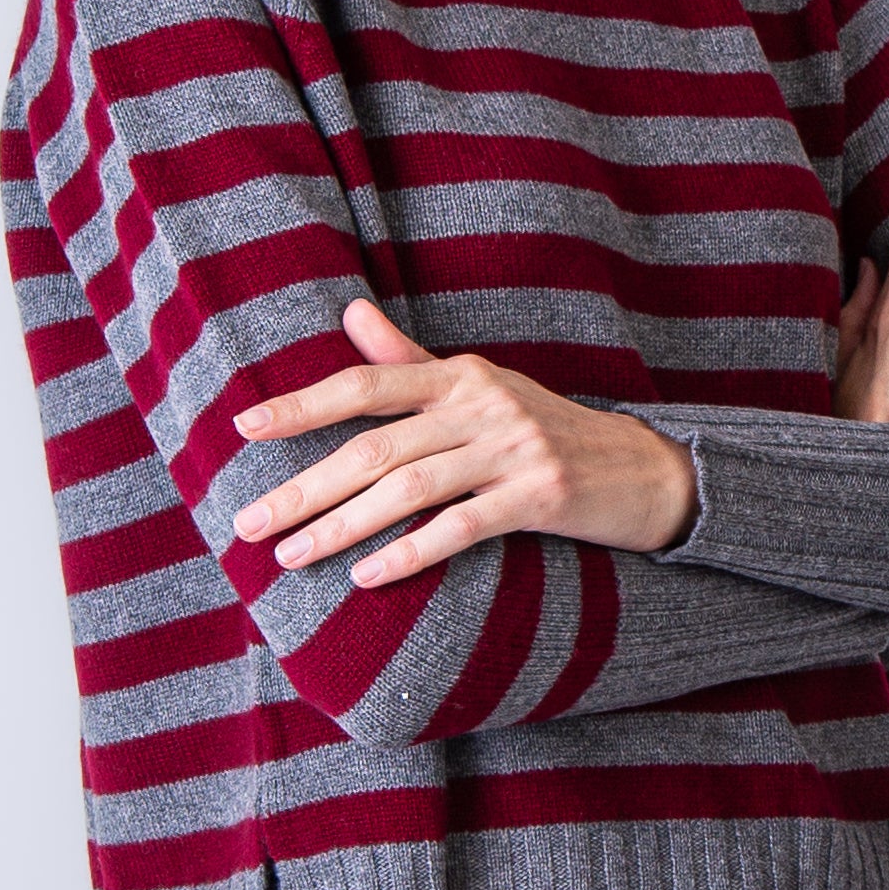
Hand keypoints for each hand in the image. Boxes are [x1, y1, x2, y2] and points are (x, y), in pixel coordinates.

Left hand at [229, 301, 698, 586]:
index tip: (245, 427)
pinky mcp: (540, 497)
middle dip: (304, 487)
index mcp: (462, 376)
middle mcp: (483, 406)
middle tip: (249, 524)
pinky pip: (461, 528)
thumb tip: (349, 312)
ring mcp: (513, 450)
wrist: (643, 471)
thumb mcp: (482, 388)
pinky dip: (410, 553)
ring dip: (342, 528)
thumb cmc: (548, 430)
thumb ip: (411, 362)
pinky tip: (367, 577)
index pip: (367, 386)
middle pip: (375, 448)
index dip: (303, 405)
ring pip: (408, 490)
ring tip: (292, 557)